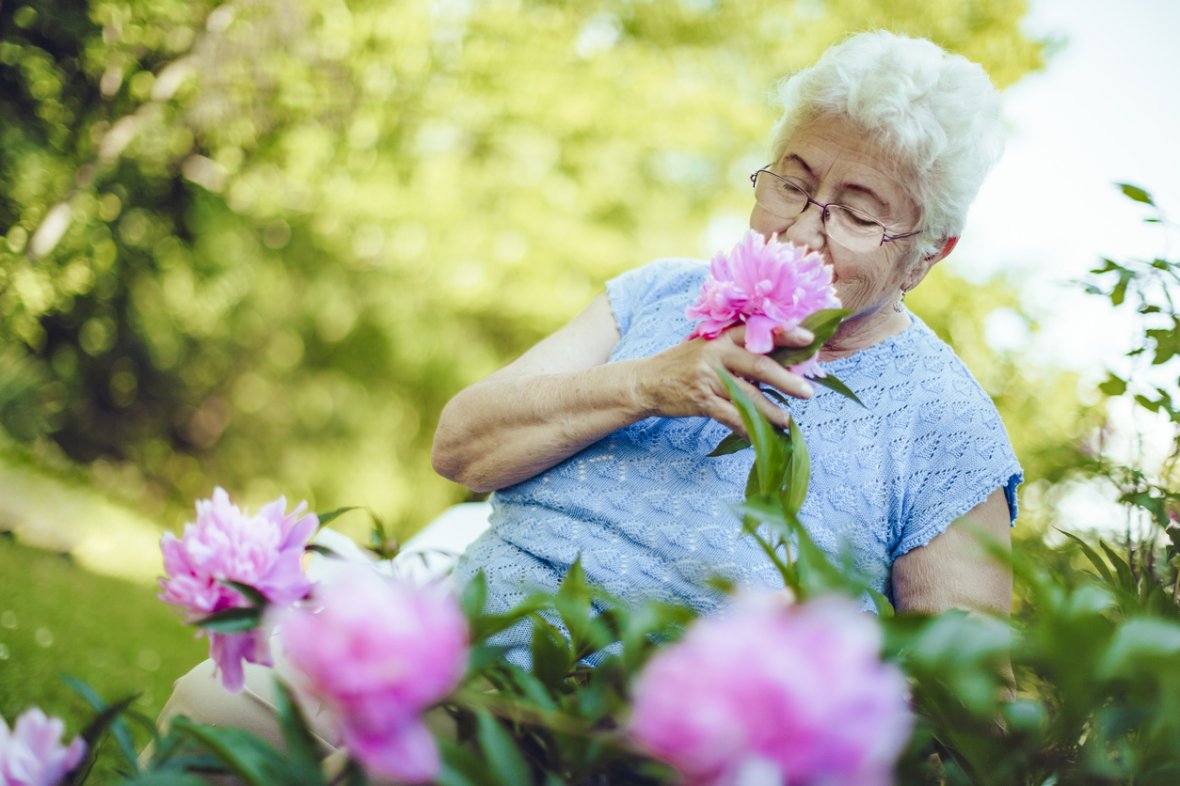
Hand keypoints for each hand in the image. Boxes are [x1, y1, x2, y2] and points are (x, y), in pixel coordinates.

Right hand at [630, 324, 815, 435]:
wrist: (646, 382)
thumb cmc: (682, 365)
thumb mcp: (705, 347)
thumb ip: (734, 350)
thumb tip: (776, 361)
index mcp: (721, 337)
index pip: (756, 331)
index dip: (784, 333)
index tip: (809, 338)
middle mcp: (716, 354)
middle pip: (758, 365)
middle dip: (786, 379)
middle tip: (808, 391)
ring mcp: (708, 378)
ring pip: (747, 395)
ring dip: (770, 411)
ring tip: (787, 420)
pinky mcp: (701, 400)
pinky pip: (730, 416)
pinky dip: (746, 428)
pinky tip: (758, 436)